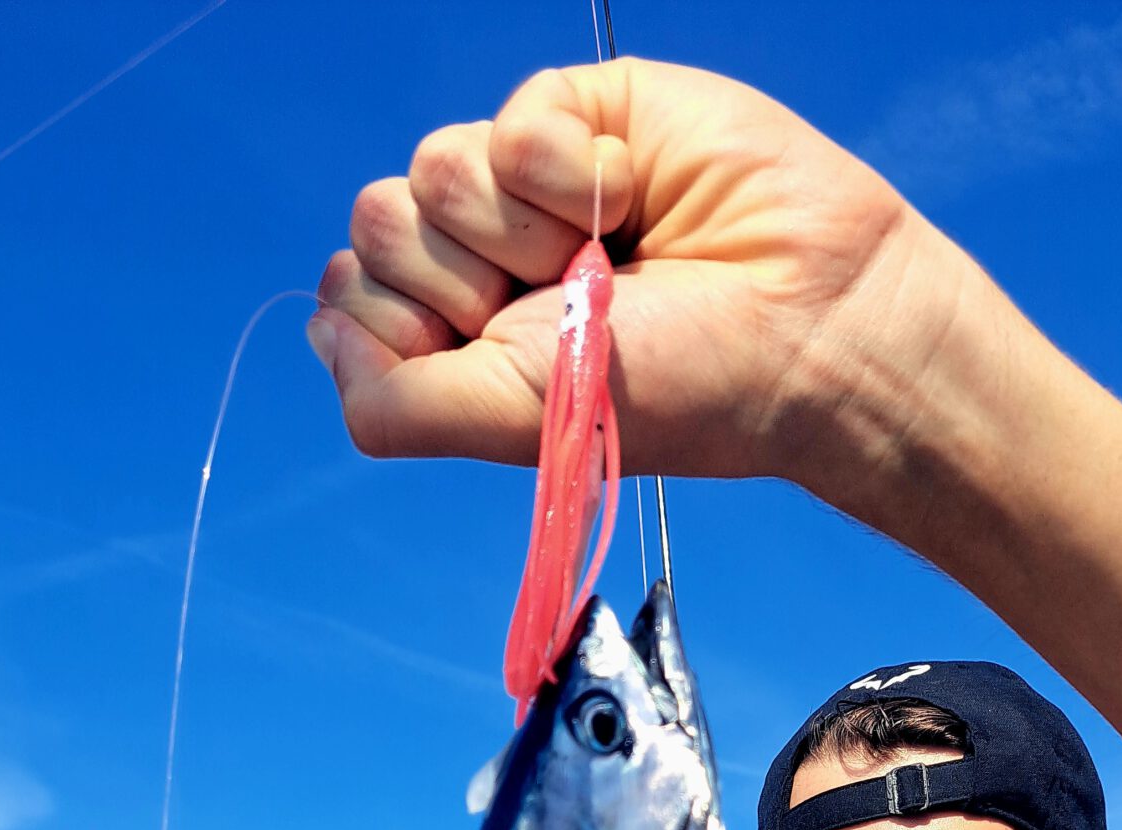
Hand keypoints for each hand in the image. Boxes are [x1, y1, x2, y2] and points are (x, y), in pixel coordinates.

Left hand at [311, 57, 955, 490]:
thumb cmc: (680, 391)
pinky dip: (569, 169)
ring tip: (610, 258)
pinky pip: (509, 119)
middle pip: (376, 225)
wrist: (803, 325)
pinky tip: (631, 197)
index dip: (401, 324)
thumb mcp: (516, 423)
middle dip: (465, 277)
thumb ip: (394, 405)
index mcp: (460, 339)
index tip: (489, 353)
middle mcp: (483, 258)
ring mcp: (526, 183)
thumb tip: (317, 324)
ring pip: (431, 169)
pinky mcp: (577, 113)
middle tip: (563, 306)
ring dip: (525, 228)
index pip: (350, 298)